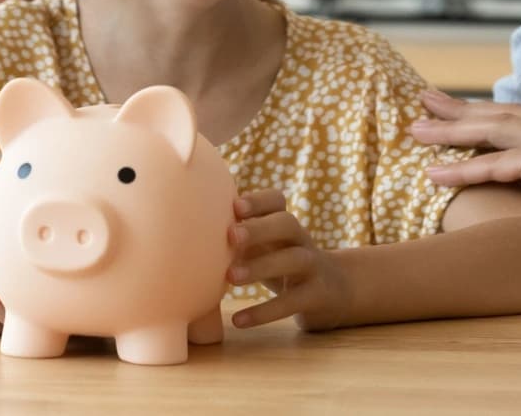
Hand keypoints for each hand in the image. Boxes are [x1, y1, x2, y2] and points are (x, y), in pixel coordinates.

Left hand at [225, 190, 353, 331]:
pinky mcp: (318, 295)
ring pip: (295, 259)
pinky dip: (265, 311)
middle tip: (230, 237)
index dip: (258, 201)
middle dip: (260, 228)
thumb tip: (185, 230)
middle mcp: (302, 240)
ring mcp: (314, 267)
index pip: (277, 201)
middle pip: (288, 223)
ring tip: (230, 278)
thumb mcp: (268, 246)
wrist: (334, 290)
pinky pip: (294, 301)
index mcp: (285, 224)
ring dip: (262, 265)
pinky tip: (238, 320)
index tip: (234, 206)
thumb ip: (240, 237)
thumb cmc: (284, 264)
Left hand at [409, 90, 520, 273]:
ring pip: (496, 128)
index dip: (492, 115)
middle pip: (506, 112)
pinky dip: (462, 169)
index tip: (463, 113)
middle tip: (425, 100)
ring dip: (451, 129)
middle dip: (462, 108)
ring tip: (416, 130)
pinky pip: (498, 163)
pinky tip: (432, 173)